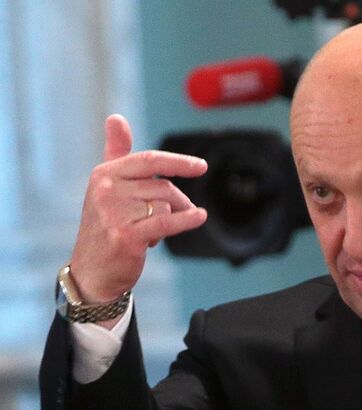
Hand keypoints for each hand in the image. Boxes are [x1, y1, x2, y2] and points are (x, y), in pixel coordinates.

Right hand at [69, 114, 207, 306]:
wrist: (92, 271)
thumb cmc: (106, 226)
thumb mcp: (107, 186)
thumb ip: (116, 152)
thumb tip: (115, 117)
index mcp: (104, 174)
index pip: (149, 160)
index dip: (178, 162)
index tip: (201, 167)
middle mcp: (106, 190)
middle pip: (162, 186)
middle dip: (178, 201)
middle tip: (180, 213)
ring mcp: (114, 214)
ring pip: (165, 206)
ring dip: (172, 219)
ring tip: (155, 232)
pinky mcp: (126, 236)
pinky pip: (167, 222)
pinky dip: (187, 220)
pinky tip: (200, 217)